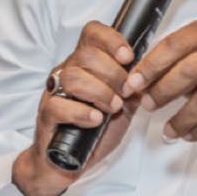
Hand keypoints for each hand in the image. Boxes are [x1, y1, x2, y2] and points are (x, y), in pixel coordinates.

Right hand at [12, 22, 134, 195]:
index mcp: (85, 64)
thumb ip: (134, 89)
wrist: (69, 161)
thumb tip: (150, 75)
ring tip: (112, 108)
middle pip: (85, 54)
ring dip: (100, 92)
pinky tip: (96, 120)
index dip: (111, 40)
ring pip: (72, 77)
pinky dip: (82, 113)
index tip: (128, 57)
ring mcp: (54, 93)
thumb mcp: (123, 106)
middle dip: (113, 73)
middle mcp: (67, 73)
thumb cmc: (95, 131)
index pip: (92, 34)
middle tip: (125, 93)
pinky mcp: (46, 116)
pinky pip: (58, 106)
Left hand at [122, 17, 196, 144]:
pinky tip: (188, 133)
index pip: (175, 44)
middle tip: (147, 104)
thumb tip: (137, 80)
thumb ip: (171, 62)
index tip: (134, 82)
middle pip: (189, 71)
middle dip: (163, 91)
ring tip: (168, 129)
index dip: (151, 65)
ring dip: (181, 119)